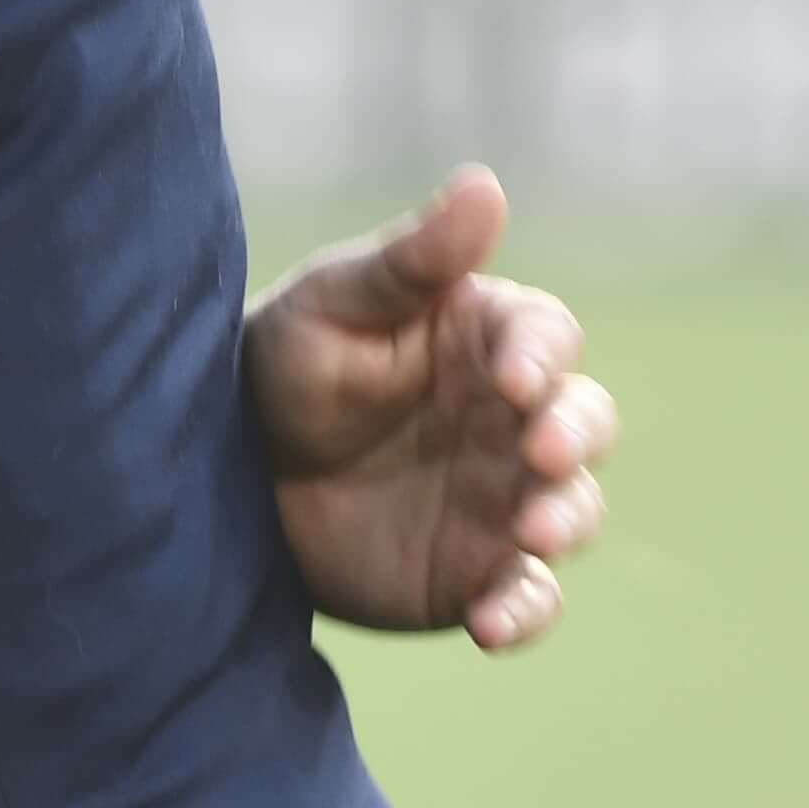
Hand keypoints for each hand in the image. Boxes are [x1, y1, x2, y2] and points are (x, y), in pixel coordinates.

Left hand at [243, 166, 616, 649]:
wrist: (223, 468)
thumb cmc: (285, 362)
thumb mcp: (334, 302)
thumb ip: (412, 259)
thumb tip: (485, 184)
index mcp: (487, 342)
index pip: (546, 337)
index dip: (543, 356)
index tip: (515, 377)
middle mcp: (513, 420)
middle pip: (585, 422)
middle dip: (575, 436)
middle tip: (540, 452)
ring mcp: (505, 498)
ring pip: (573, 509)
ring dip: (565, 520)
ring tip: (530, 532)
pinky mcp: (479, 571)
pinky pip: (526, 597)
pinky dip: (523, 612)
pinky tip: (488, 622)